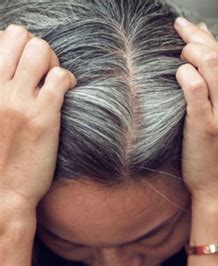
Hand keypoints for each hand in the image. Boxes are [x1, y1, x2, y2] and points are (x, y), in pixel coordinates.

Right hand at [0, 25, 75, 212]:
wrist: (0, 193)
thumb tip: (11, 71)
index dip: (16, 45)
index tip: (23, 64)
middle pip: (20, 36)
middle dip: (35, 47)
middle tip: (40, 70)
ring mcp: (19, 101)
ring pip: (41, 51)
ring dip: (52, 61)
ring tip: (52, 81)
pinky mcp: (44, 115)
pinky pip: (61, 77)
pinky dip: (67, 79)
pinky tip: (65, 93)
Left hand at [175, 17, 217, 203]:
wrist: (215, 186)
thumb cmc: (211, 149)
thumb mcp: (217, 115)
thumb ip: (210, 85)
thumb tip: (196, 55)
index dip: (206, 36)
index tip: (189, 25)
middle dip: (197, 37)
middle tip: (179, 29)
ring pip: (212, 66)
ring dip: (192, 53)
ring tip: (179, 54)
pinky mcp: (205, 126)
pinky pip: (196, 91)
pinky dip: (186, 76)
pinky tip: (177, 73)